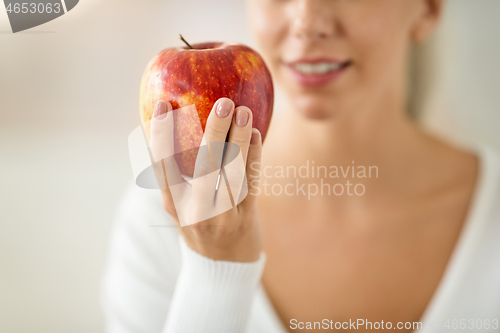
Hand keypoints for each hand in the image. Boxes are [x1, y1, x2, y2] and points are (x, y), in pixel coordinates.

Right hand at [151, 98, 262, 261]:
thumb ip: (175, 175)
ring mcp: (222, 215)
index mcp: (173, 202)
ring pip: (232, 172)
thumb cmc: (199, 225)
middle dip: (213, 131)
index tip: (162, 104)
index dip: (161, 134)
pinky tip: (256, 134)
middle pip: (204, 165)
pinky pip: (251, 182)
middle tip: (223, 103)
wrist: (222, 266)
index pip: (162, 164)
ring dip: (239, 140)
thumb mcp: (180, 205)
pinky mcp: (245, 217)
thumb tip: (174, 127)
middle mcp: (195, 209)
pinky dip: (254, 156)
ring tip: (243, 112)